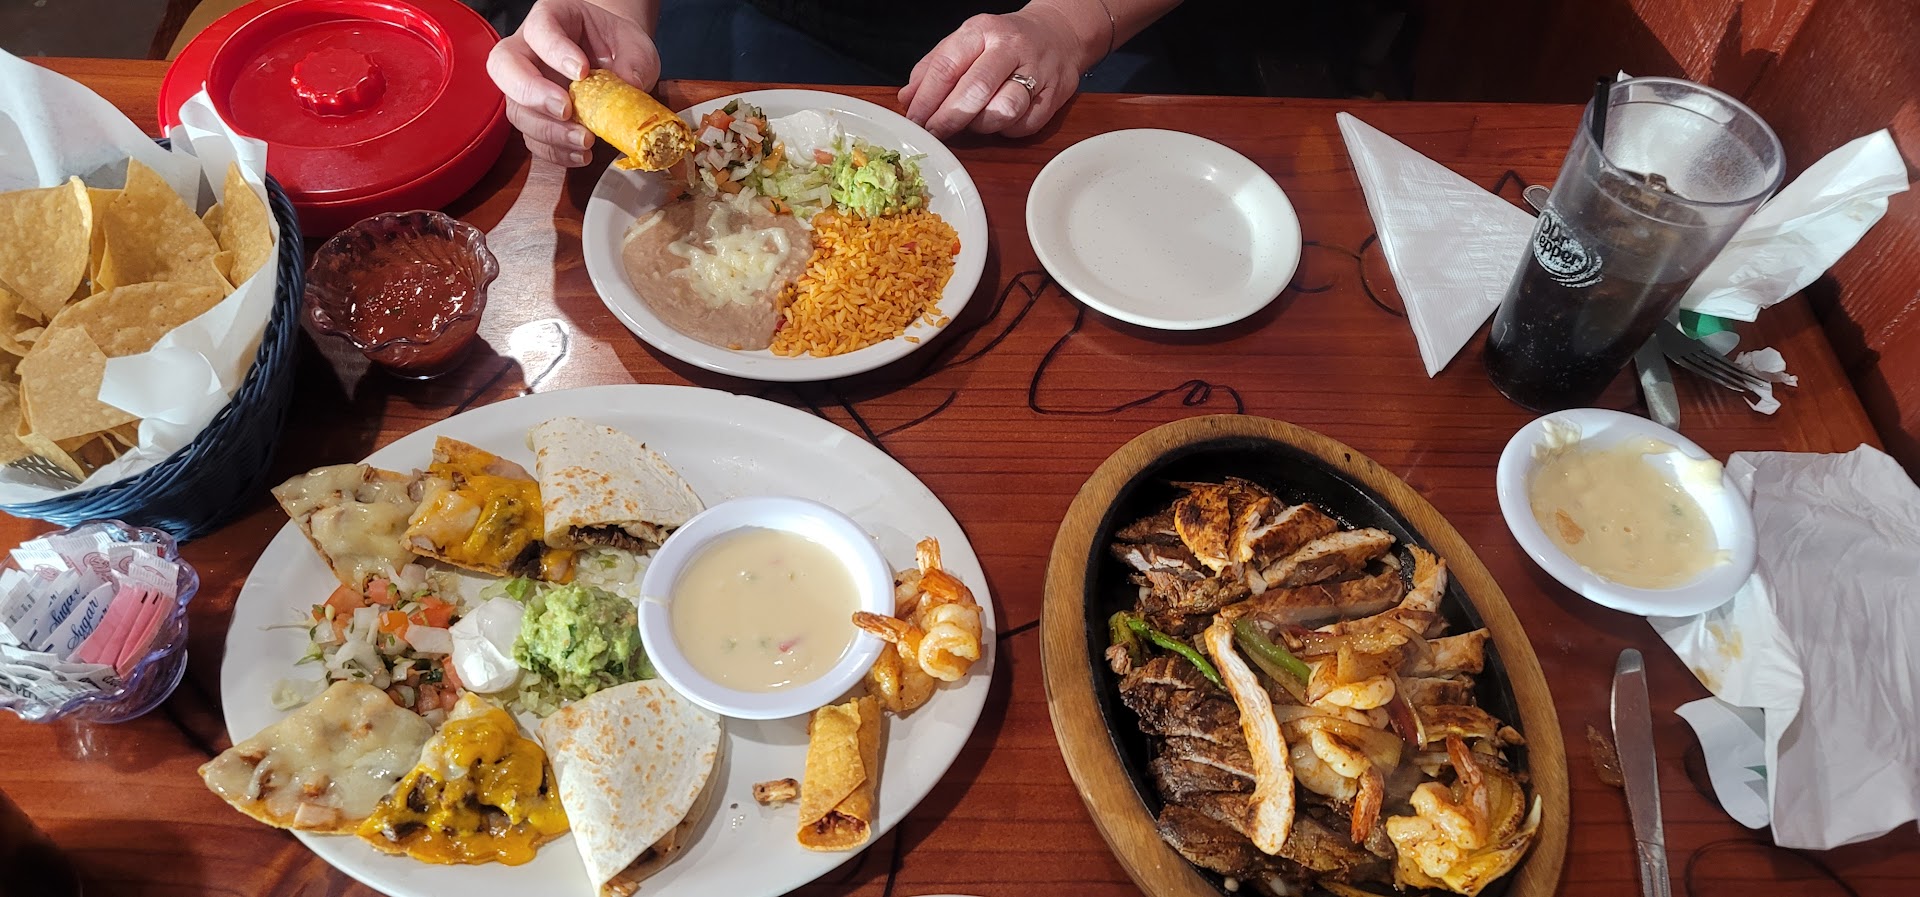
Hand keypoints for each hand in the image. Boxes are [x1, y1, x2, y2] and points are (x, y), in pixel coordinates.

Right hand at [486, 0, 660, 166]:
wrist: (616, 60)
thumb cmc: (618, 45)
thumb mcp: (635, 45)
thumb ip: (634, 62)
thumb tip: (629, 86)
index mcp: (550, 19)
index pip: (539, 28)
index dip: (555, 50)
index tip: (582, 71)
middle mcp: (528, 50)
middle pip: (505, 67)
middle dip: (533, 93)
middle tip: (566, 110)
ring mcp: (526, 86)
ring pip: (516, 109)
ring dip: (549, 131)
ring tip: (585, 140)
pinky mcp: (535, 116)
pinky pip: (532, 137)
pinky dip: (555, 151)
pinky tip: (580, 154)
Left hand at [899, 9, 1086, 138]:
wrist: (1058, 33)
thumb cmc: (1004, 42)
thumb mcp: (965, 42)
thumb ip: (934, 67)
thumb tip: (908, 98)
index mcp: (982, 30)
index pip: (947, 66)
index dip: (926, 98)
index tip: (914, 119)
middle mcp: (1010, 47)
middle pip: (975, 90)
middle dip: (949, 118)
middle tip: (934, 133)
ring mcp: (1037, 70)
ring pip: (1003, 110)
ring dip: (980, 126)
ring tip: (970, 124)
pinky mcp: (1055, 94)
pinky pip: (1025, 125)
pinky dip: (1007, 130)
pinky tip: (998, 121)